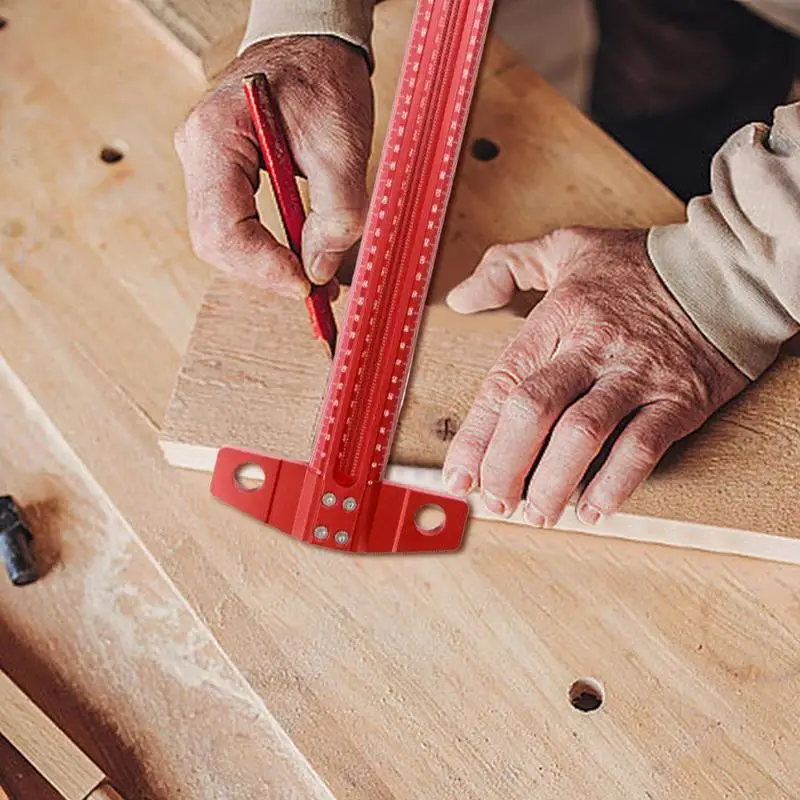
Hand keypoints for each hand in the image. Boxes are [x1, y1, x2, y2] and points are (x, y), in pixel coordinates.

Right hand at [174, 36, 373, 297]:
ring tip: (313, 276)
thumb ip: (337, 213)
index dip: (264, 267)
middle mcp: (198, 153)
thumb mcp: (343, 146)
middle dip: (266, 273)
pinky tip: (298, 256)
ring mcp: (206, 165)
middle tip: (315, 290)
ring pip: (224, 240)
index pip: (223, 228)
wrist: (312, 42)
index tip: (307, 285)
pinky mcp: (222, 175)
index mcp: (216, 138)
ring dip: (267, 266)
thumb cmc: (323, 77)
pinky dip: (267, 250)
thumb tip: (321, 270)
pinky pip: (235, 226)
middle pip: (217, 243)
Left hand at [442, 227, 748, 526]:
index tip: (458, 475)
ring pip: (584, 434)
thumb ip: (506, 267)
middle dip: (506, 463)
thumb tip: (461, 299)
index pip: (505, 381)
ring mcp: (638, 374)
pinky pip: (643, 447)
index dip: (476, 434)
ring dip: (553, 482)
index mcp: (560, 315)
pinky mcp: (680, 398)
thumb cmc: (641, 264)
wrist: (729, 268)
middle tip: (496, 501)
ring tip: (537, 514)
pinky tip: (594, 509)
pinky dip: (616, 484)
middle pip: (535, 410)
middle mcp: (594, 346)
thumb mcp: (567, 246)